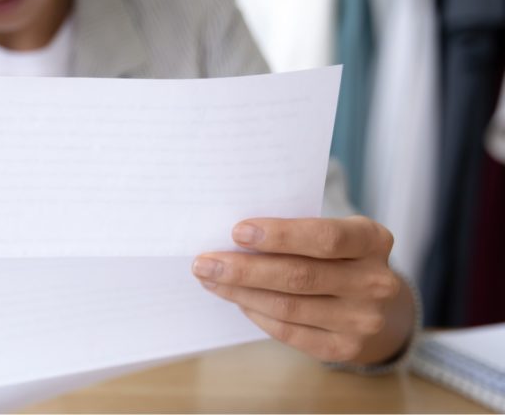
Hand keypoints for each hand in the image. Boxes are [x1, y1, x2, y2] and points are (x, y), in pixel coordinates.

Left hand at [193, 216, 413, 364]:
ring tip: (210, 279)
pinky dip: (257, 313)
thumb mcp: (330, 233)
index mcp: (372, 240)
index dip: (280, 235)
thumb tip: (232, 238)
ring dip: (241, 292)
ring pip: (288, 306)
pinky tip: (236, 299)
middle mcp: (375, 282)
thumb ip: (295, 232)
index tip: (236, 231)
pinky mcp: (345, 348)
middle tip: (205, 262)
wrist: (375, 303)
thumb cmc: (337, 256)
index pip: (325, 237)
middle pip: (300, 276)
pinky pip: (289, 331)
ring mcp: (363, 319)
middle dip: (244, 269)